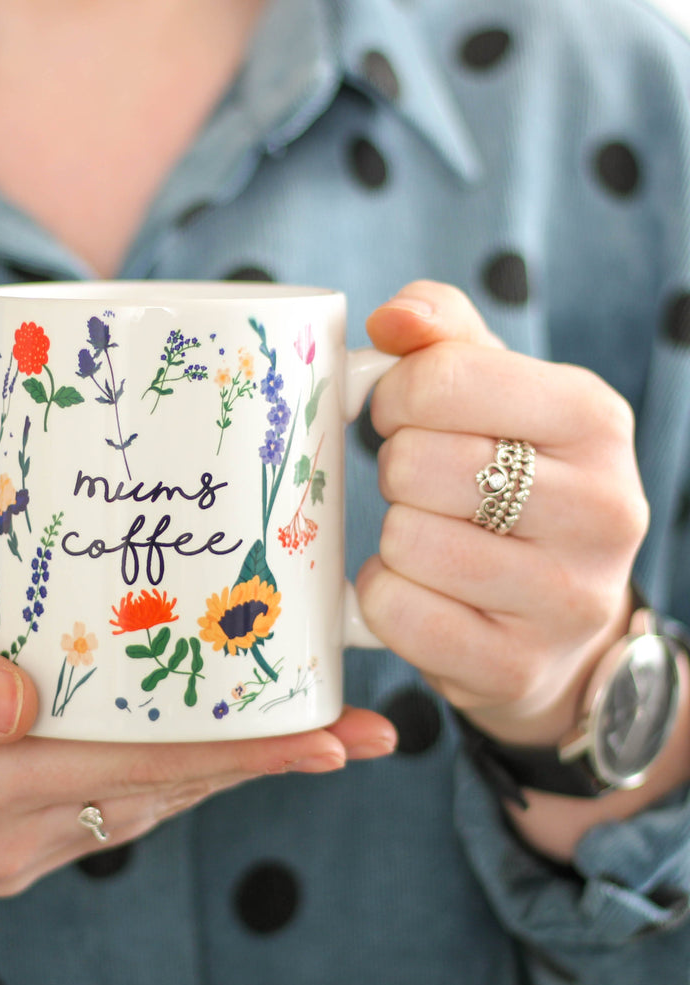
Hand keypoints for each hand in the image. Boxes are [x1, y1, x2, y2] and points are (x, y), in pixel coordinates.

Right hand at [0, 604, 395, 938]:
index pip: (132, 767)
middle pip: (160, 791)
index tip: (326, 735)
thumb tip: (27, 702)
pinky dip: (172, 773)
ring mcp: (7, 844)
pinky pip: (110, 802)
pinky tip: (213, 744)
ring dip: (230, 769)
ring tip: (314, 734)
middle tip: (362, 733)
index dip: (235, 751)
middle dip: (264, 762)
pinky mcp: (4, 834)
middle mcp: (3, 832)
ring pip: (144, 801)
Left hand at [356, 281, 648, 745]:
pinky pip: (394, 612)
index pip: (443, 379)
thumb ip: (443, 338)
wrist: (558, 621)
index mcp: (594, 419)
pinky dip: (382, 597)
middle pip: (415, 462)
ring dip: (392, 538)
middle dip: (395, 471)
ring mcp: (567, 598)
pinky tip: (419, 591)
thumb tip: (392, 317)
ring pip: (404, 541)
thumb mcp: (498, 396)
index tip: (400, 416)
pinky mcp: (517, 667)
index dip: (394, 397)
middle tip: (420, 487)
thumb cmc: (513, 486)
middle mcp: (602, 507)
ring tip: (429, 539)